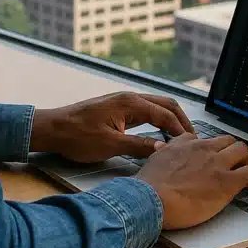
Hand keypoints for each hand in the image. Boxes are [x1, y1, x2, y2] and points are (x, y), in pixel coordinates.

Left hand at [29, 91, 194, 163]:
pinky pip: (146, 112)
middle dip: (182, 121)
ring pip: (156, 107)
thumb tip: (164, 149)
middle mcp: (130, 98)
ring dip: (171, 120)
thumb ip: (139, 146)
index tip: (193, 145)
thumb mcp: (110, 145)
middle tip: (194, 140)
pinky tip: (161, 135)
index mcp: (130, 103)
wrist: (53, 129)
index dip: (181, 130)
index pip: (165, 114)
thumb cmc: (77, 136)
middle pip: (166, 105)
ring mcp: (124, 102)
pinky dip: (159, 121)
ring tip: (182, 139)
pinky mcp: (118, 110)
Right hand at [137, 134, 247, 229]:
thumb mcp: (155, 159)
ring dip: (247, 161)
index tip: (215, 157)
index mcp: (186, 144)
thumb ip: (164, 151)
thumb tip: (162, 147)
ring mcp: (217, 164)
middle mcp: (204, 149)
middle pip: (228, 141)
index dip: (214, 149)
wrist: (151, 198)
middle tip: (236, 164)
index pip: (207, 139)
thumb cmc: (149, 185)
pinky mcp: (227, 182)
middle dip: (234, 152)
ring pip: (242, 151)